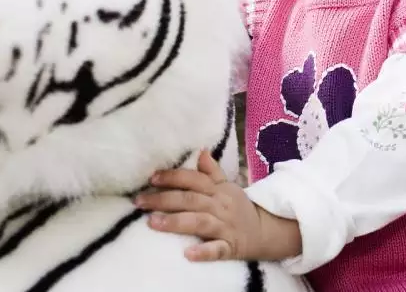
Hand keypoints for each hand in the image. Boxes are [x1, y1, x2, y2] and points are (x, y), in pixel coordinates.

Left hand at [136, 149, 301, 262]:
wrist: (265, 231)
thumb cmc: (238, 208)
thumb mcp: (227, 186)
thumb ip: (211, 171)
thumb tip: (200, 151)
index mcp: (218, 190)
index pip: (193, 179)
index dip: (173, 177)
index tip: (152, 178)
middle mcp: (220, 206)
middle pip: (190, 199)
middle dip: (164, 199)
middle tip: (140, 202)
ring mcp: (225, 227)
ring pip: (199, 222)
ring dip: (176, 222)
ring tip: (152, 223)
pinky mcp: (230, 247)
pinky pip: (217, 250)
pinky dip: (203, 252)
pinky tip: (188, 254)